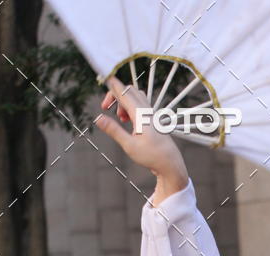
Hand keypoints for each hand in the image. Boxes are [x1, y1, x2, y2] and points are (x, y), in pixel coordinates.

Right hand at [95, 76, 187, 202]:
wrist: (170, 163)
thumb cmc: (152, 156)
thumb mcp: (129, 146)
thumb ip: (114, 130)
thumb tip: (98, 118)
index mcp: (141, 115)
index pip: (124, 93)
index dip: (113, 85)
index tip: (104, 78)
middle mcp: (147, 111)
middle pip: (128, 90)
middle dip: (115, 95)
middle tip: (105, 107)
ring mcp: (151, 113)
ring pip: (134, 96)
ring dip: (123, 101)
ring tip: (119, 118)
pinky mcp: (152, 118)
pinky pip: (140, 104)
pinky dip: (130, 107)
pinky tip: (127, 121)